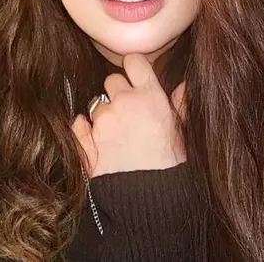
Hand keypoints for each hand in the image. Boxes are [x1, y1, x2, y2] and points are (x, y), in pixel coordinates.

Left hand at [72, 54, 186, 177]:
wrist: (150, 203)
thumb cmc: (171, 167)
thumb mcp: (182, 133)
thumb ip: (180, 105)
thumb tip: (184, 86)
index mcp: (150, 97)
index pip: (134, 61)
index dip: (133, 67)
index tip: (135, 75)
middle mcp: (124, 103)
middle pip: (112, 80)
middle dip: (118, 92)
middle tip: (129, 110)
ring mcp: (103, 121)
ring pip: (97, 103)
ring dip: (104, 114)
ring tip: (118, 134)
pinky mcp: (87, 140)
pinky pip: (80, 123)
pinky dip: (84, 128)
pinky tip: (98, 140)